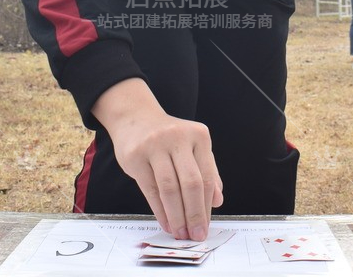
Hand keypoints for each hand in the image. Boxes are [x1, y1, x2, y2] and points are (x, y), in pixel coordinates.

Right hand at [93, 79, 222, 240]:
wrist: (136, 117)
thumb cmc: (169, 137)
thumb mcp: (193, 146)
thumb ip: (208, 171)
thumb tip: (217, 201)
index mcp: (199, 135)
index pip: (206, 176)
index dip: (207, 206)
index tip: (206, 226)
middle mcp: (178, 137)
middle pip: (190, 183)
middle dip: (194, 213)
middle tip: (195, 234)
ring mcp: (155, 145)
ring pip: (169, 188)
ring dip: (176, 216)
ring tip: (180, 233)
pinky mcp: (135, 156)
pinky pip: (150, 189)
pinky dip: (160, 210)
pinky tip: (166, 222)